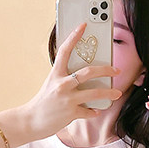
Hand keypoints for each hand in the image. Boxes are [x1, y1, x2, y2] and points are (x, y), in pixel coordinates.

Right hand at [24, 23, 122, 139]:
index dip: (74, 37)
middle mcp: (62, 84)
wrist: (30, 121)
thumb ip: (64, 78)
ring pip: (94, 93)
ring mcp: (67, 99)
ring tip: (117, 93)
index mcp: (55, 74)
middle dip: (106, 70)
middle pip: (88, 72)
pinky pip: (89, 111)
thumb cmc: (42, 102)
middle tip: (116, 70)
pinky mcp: (71, 113)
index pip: (65, 51)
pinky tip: (96, 110)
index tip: (83, 25)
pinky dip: (94, 111)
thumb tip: (84, 75)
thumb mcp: (51, 85)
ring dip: (109, 92)